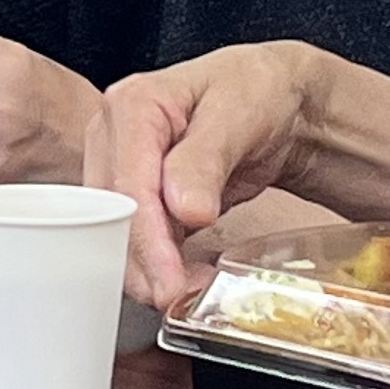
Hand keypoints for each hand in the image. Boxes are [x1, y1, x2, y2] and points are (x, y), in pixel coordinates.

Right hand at [91, 44, 320, 305]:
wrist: (277, 98)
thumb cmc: (257, 90)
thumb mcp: (238, 115)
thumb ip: (205, 160)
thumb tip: (182, 208)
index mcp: (132, 106)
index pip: (128, 185)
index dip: (145, 239)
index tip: (169, 280)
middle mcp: (114, 136)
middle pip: (112, 214)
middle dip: (142, 263)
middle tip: (178, 297)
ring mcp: (121, 166)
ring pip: (115, 232)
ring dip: (148, 270)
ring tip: (189, 292)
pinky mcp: (136, 193)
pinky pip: (136, 236)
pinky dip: (158, 264)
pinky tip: (186, 278)